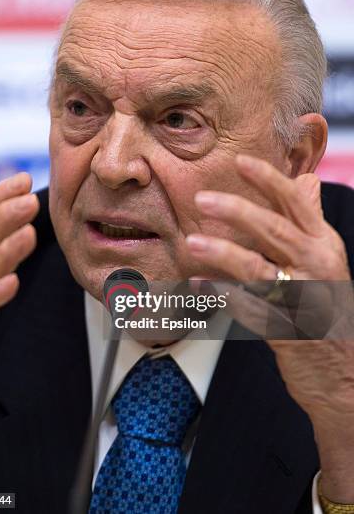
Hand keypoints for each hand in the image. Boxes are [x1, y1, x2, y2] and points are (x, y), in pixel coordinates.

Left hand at [186, 154, 353, 501]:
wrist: (344, 370)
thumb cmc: (329, 306)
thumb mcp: (327, 258)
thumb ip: (311, 220)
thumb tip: (307, 180)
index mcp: (324, 244)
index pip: (296, 203)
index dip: (268, 179)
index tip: (241, 161)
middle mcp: (317, 267)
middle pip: (274, 231)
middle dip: (237, 211)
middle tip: (203, 200)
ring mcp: (304, 300)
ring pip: (259, 270)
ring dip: (223, 255)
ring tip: (193, 244)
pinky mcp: (288, 332)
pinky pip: (250, 310)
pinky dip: (223, 296)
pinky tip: (199, 285)